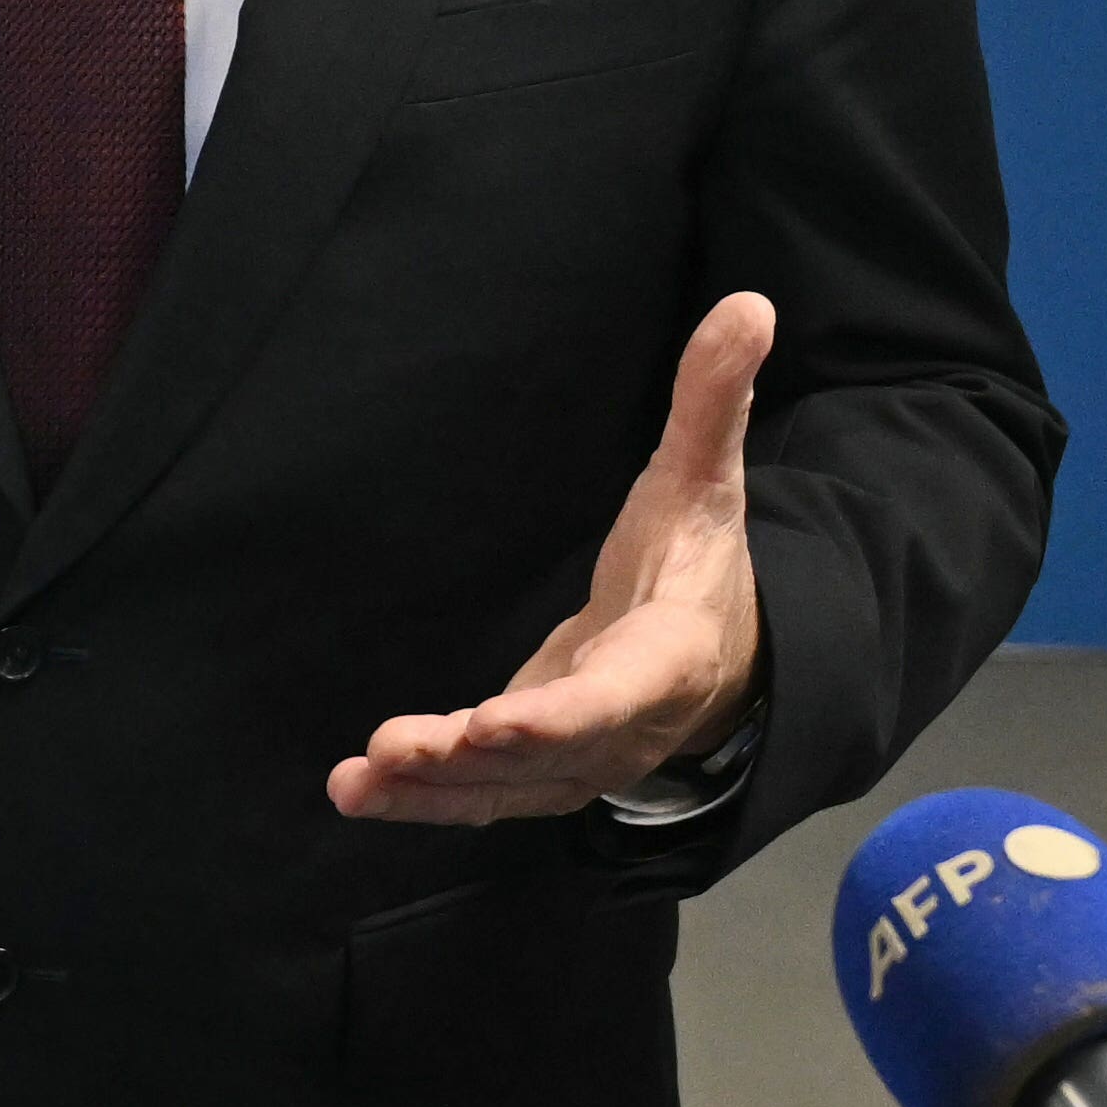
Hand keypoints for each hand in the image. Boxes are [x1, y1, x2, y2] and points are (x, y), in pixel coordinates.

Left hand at [332, 289, 770, 821]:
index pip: (616, 694)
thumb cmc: (697, 562)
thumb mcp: (706, 479)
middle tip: (395, 750)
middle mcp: (624, 728)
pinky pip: (484, 800)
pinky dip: (423, 802)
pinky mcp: (541, 776)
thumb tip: (749, 304)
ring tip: (357, 782)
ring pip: (507, 791)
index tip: (497, 722)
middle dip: (473, 758)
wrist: (720, 658)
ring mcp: (582, 764)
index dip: (560, 716)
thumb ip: (713, 401)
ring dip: (432, 793)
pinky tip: (357, 791)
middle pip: (548, 756)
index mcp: (666, 656)